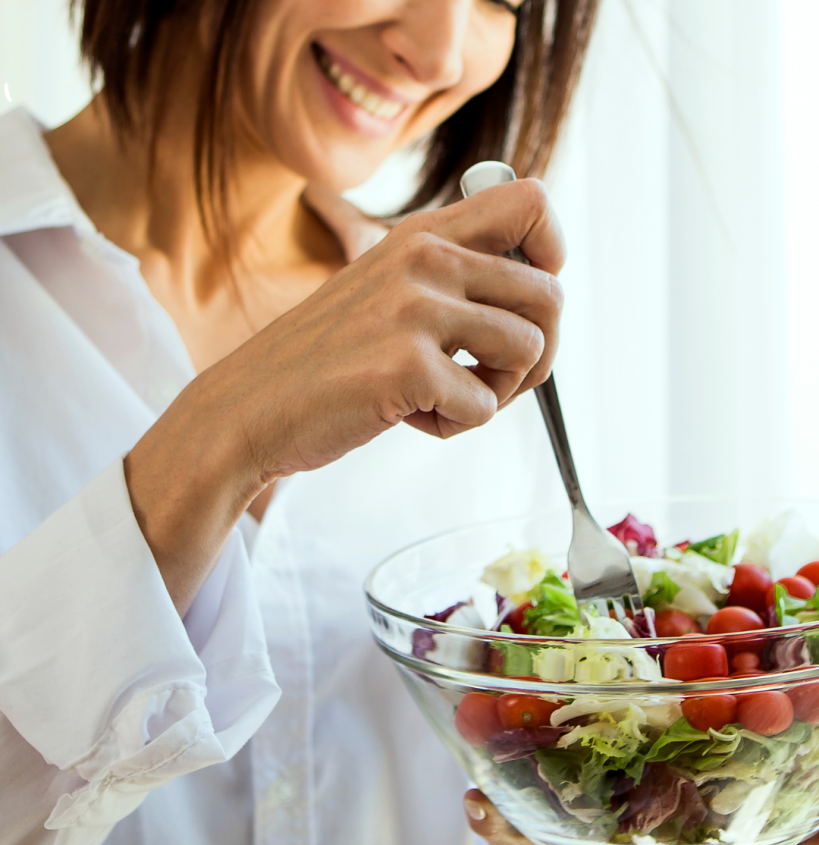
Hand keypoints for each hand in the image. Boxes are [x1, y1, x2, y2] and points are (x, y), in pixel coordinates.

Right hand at [126, 179, 564, 612]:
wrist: (247, 409)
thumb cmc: (324, 361)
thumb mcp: (382, 289)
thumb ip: (446, 275)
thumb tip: (539, 282)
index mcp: (422, 234)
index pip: (531, 200)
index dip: (551, 253)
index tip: (524, 304)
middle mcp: (424, 259)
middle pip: (550, 294)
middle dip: (537, 354)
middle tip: (490, 380)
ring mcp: (415, 310)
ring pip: (530, 351)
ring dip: (497, 393)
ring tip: (445, 398)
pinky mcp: (407, 366)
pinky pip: (483, 407)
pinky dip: (455, 427)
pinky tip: (410, 417)